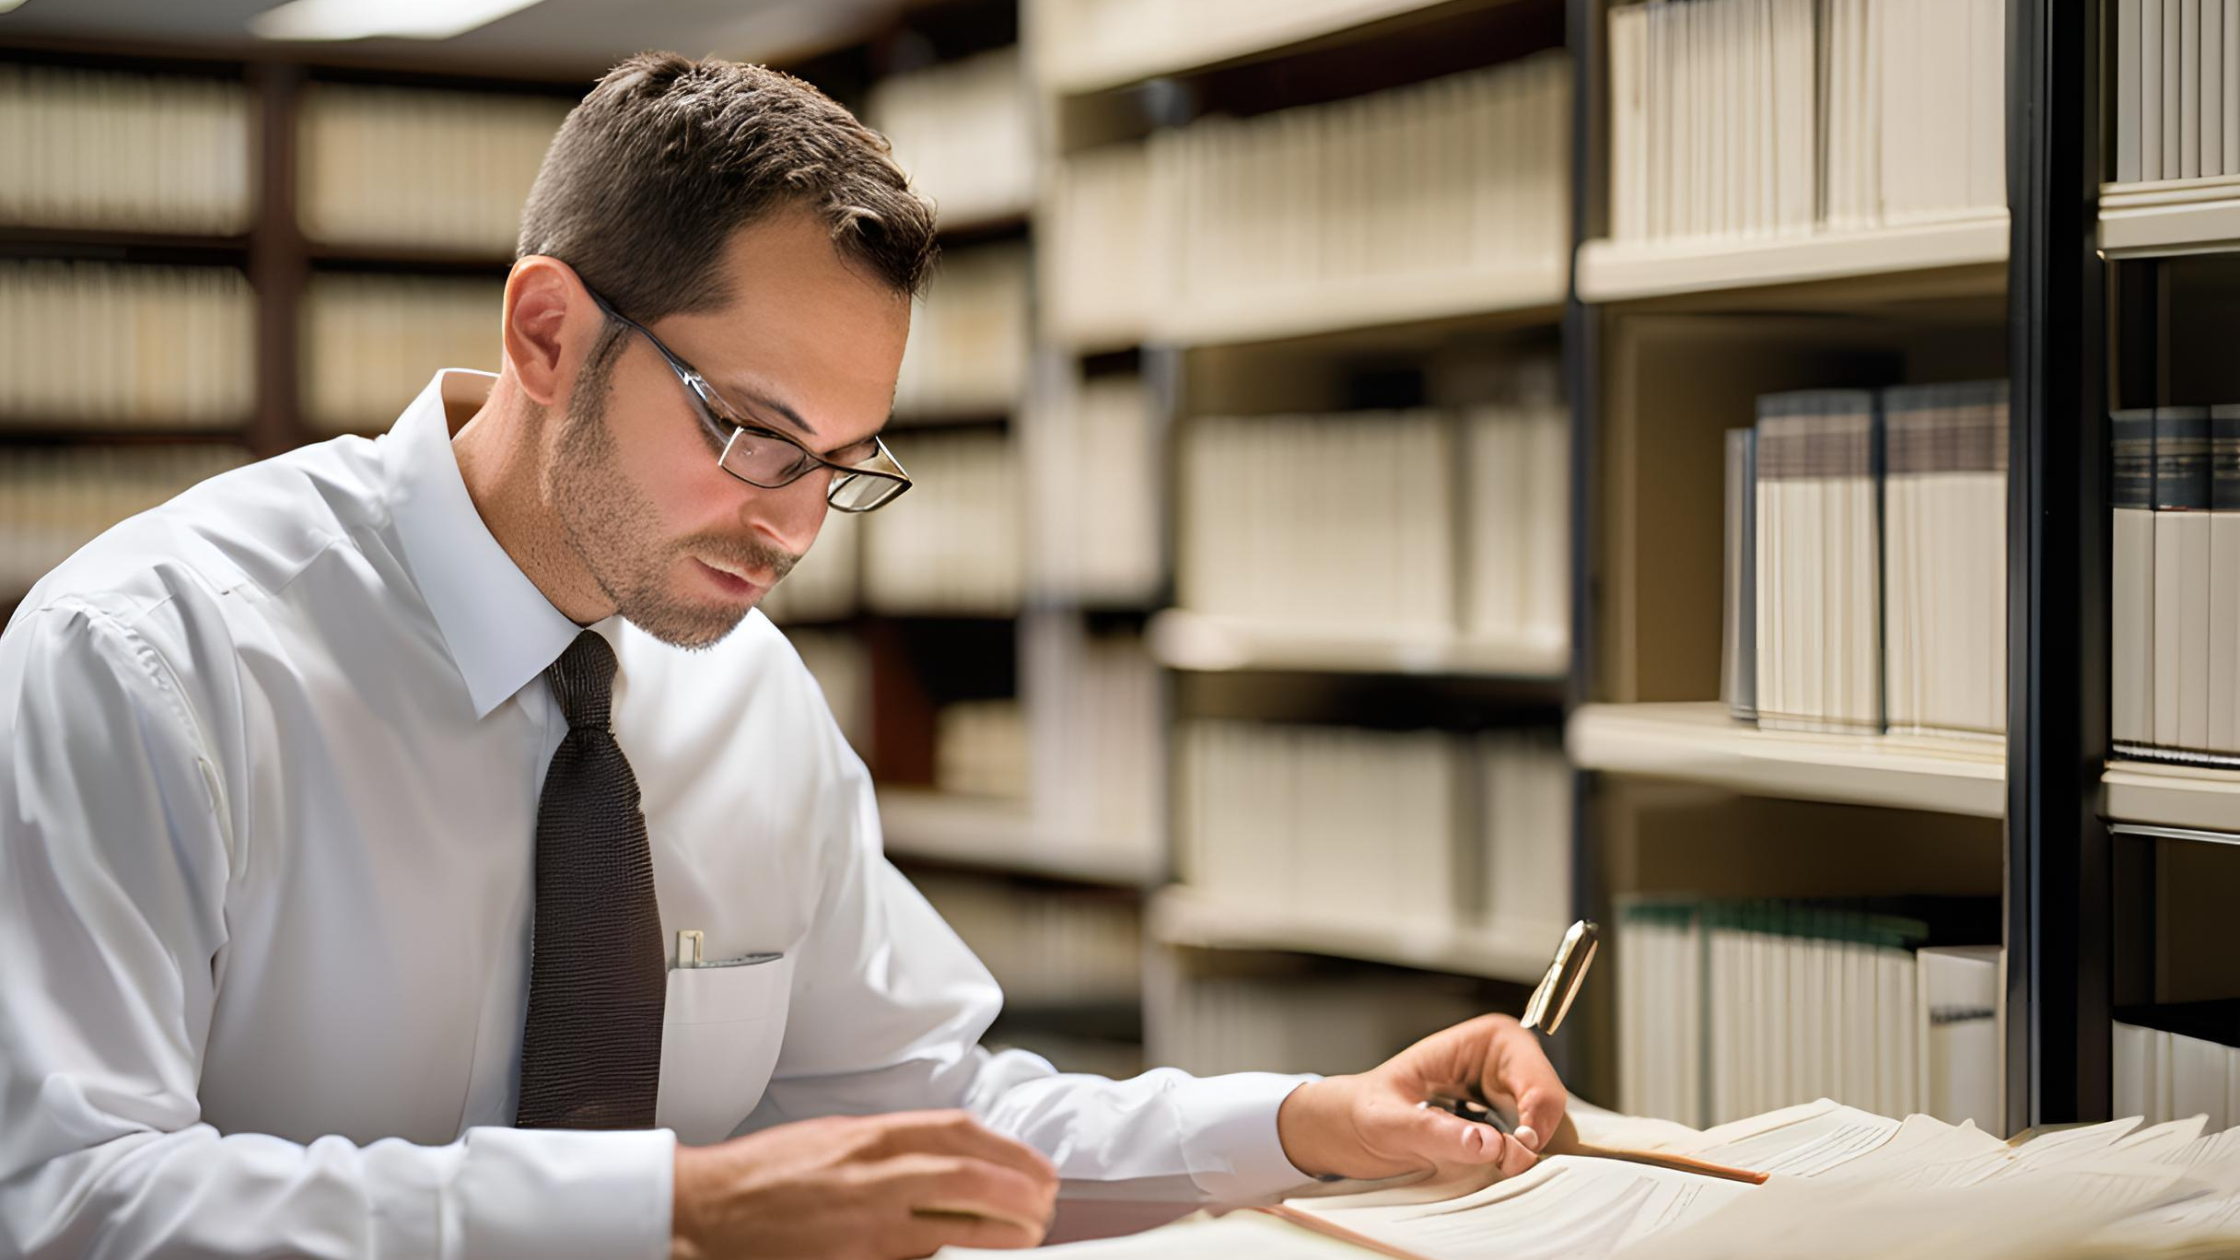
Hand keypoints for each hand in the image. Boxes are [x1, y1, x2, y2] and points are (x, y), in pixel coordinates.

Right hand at [671, 1110, 1058, 1259]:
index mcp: (868, 1134)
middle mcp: (871, 1171)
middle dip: (1018, 1188)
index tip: (1036, 1165)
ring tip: (1028, 1230)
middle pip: (967, 1174)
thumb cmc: (763, 1174)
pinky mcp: (853, 1257)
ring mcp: (862, 1219)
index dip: (1007, 1148)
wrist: (704, 1209)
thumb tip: (945, 1160)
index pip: (957, 1131)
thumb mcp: (832, 1140)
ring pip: (951, 1219)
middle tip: (1046, 1202)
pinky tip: (973, 1253)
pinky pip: (916, 1253)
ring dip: (1000, 1226)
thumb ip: (887, 1148)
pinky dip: (948, 1251)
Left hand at [1275, 1013, 1566, 1183]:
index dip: (1538, 1114)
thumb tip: (1486, 1143)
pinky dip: (1516, 1165)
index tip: (1521, 1146)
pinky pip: (1529, 1151)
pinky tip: (1489, 1169)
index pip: (1536, 1077)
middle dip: (1534, 1139)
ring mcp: (1509, 1099)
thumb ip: (1434, 1131)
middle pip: (1550, 1108)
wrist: (1347, 1131)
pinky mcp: (1504, 1129)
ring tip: (1490, 1165)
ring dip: (1525, 1155)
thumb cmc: (1364, 1110)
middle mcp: (1506, 1066)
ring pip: (1545, 1133)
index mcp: (1487, 1041)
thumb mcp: (1388, 1121)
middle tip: (1507, 1165)